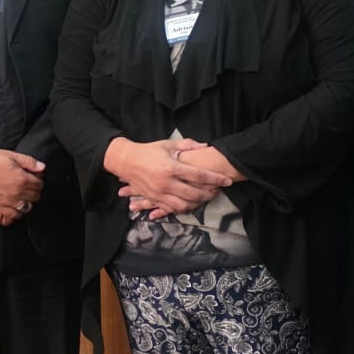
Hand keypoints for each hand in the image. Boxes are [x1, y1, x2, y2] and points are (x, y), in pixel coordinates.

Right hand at [0, 149, 44, 215]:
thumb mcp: (10, 155)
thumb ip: (29, 162)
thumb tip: (42, 167)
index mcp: (21, 179)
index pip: (39, 184)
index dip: (38, 180)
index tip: (34, 178)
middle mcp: (16, 192)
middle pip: (35, 196)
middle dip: (34, 190)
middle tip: (28, 185)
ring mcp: (7, 202)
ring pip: (27, 207)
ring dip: (27, 202)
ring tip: (23, 196)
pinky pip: (14, 215)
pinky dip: (17, 212)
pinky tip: (15, 205)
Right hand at [105, 137, 232, 216]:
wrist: (126, 161)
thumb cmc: (148, 151)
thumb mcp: (168, 144)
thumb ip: (187, 145)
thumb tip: (205, 146)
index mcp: (171, 167)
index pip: (199, 175)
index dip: (215, 178)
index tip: (227, 180)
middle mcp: (166, 182)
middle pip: (194, 193)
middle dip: (210, 193)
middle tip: (219, 190)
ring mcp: (159, 193)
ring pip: (184, 204)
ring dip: (198, 203)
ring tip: (206, 198)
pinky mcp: (154, 199)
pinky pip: (172, 208)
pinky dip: (184, 208)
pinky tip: (191, 204)